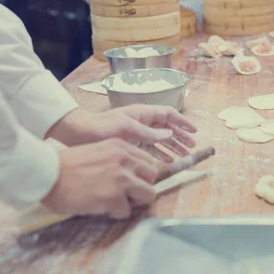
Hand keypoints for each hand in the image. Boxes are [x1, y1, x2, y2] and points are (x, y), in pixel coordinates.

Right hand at [41, 139, 159, 218]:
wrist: (47, 173)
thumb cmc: (67, 164)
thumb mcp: (98, 151)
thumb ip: (117, 159)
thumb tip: (132, 175)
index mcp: (121, 146)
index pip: (148, 160)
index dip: (142, 173)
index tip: (135, 181)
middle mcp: (125, 159)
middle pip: (152, 176)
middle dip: (142, 186)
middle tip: (127, 193)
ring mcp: (121, 178)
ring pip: (148, 195)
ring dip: (134, 201)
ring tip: (117, 202)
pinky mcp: (113, 197)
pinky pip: (126, 211)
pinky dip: (115, 213)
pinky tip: (101, 207)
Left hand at [47, 106, 196, 161]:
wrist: (79, 133)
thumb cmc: (101, 127)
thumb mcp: (126, 128)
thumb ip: (148, 132)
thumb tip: (169, 133)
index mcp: (142, 112)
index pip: (168, 114)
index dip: (182, 122)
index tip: (194, 130)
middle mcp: (142, 120)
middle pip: (167, 127)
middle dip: (181, 136)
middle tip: (192, 146)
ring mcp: (137, 132)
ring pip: (160, 138)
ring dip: (173, 145)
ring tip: (183, 155)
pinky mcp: (131, 142)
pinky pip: (150, 147)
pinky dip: (160, 153)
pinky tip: (167, 160)